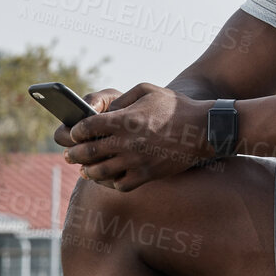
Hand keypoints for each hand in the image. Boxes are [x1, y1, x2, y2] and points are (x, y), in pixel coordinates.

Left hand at [62, 84, 211, 191]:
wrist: (204, 129)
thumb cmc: (176, 106)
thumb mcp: (148, 90)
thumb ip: (122, 99)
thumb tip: (104, 113)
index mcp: (125, 120)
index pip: (87, 127)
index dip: (76, 131)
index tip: (75, 133)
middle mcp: (127, 142)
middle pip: (89, 152)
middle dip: (75, 154)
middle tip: (70, 155)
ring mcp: (137, 161)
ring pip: (101, 172)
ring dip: (89, 171)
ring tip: (86, 170)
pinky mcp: (148, 174)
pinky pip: (121, 184)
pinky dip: (111, 183)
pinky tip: (110, 179)